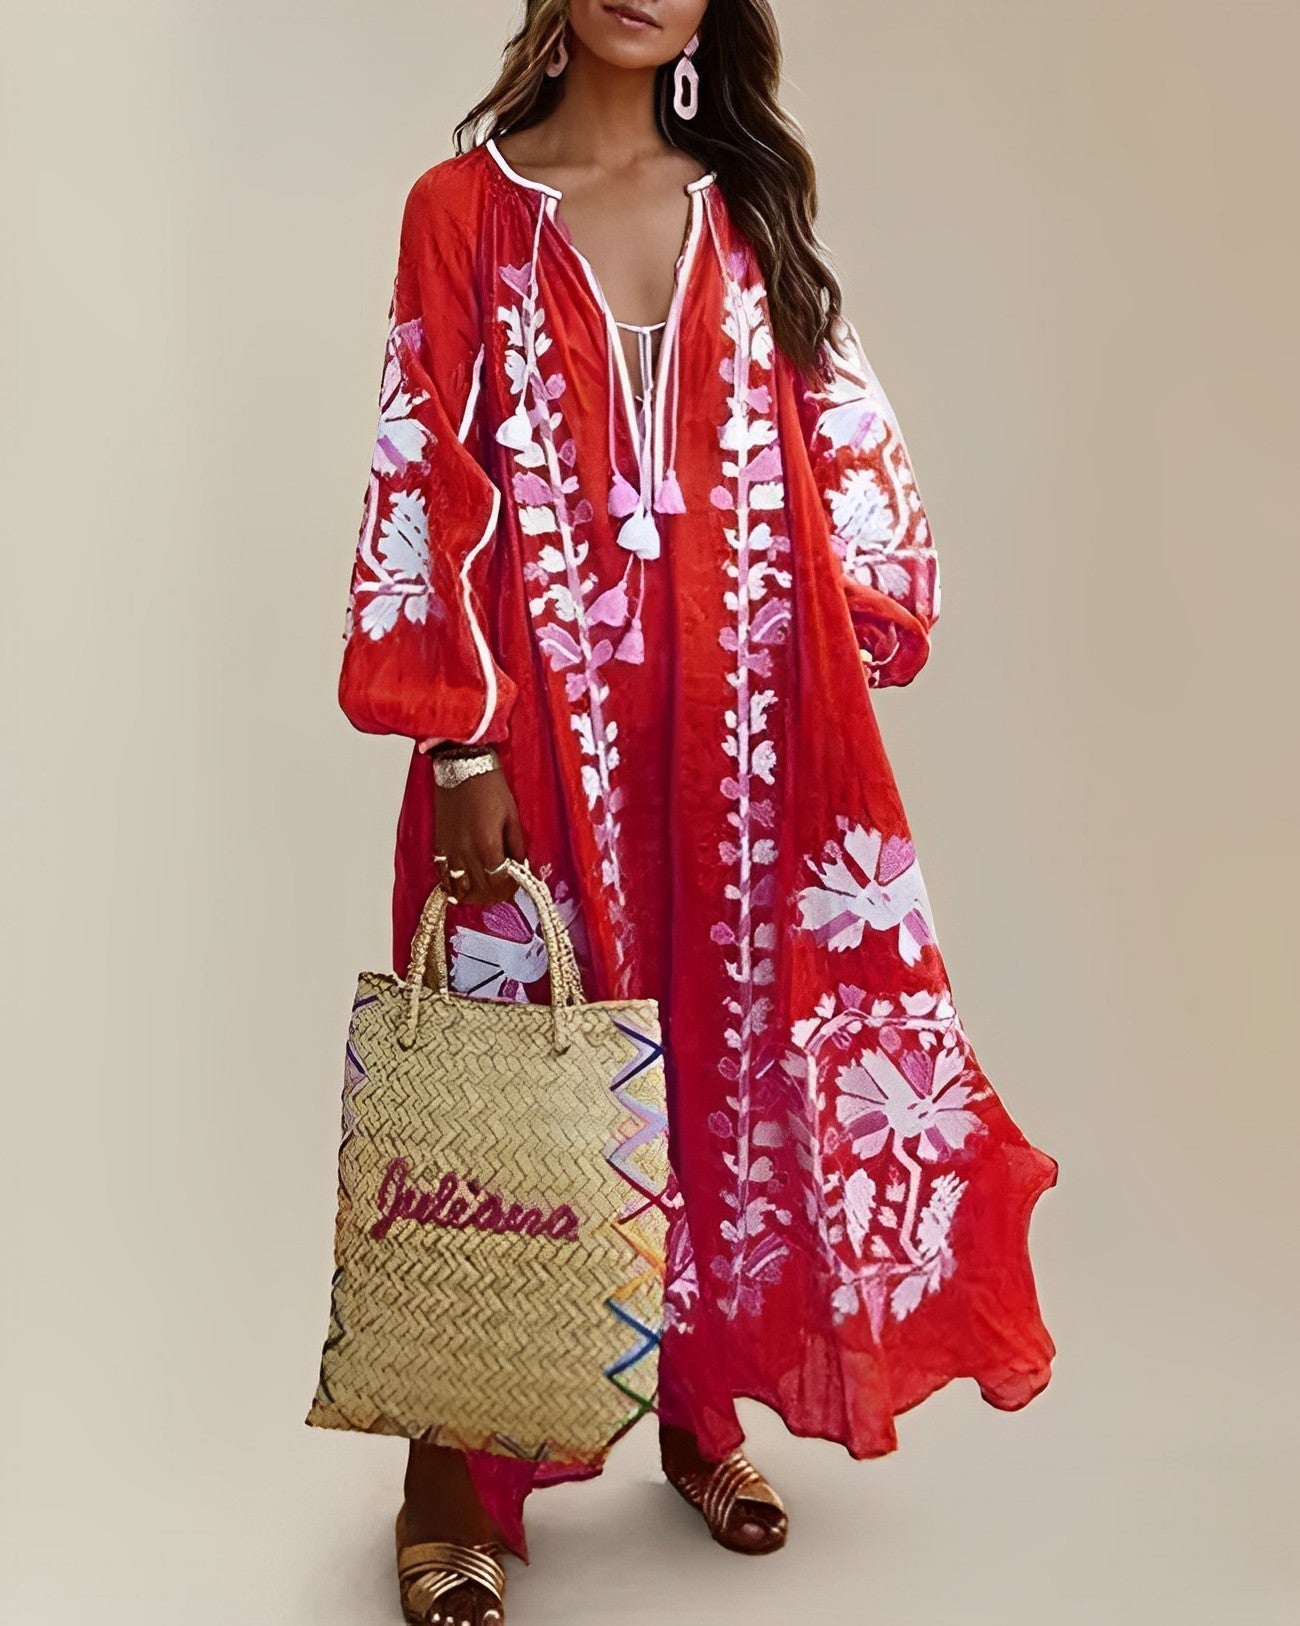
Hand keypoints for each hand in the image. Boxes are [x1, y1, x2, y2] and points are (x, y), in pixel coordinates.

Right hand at [436, 767, 528, 906]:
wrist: (462, 767)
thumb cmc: (490, 787)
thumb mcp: (512, 815)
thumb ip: (517, 845)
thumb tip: (522, 867)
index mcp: (488, 844)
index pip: (499, 881)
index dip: (508, 889)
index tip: (514, 888)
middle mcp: (467, 852)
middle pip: (480, 887)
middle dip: (493, 894)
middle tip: (502, 892)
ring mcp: (451, 850)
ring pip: (460, 885)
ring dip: (472, 894)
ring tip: (482, 894)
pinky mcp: (440, 844)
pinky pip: (442, 873)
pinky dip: (451, 885)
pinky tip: (458, 889)